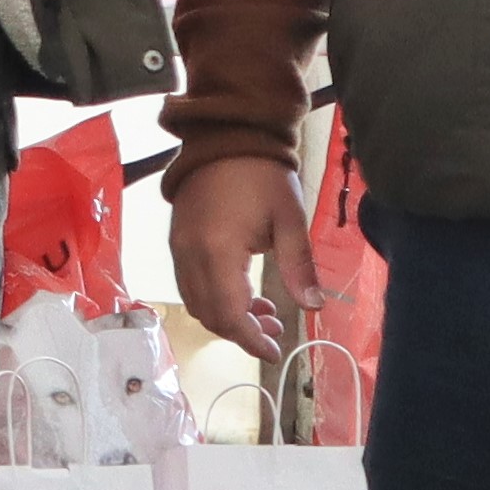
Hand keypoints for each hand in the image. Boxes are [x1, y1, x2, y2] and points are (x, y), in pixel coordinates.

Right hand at [170, 152, 322, 361]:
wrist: (224, 137)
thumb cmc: (262, 175)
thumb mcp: (289, 219)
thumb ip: (299, 266)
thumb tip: (314, 307)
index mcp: (217, 251)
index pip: (229, 314)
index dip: (251, 340)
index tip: (275, 352)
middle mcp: (189, 255)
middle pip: (208, 314)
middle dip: (241, 332)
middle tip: (276, 329)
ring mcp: (178, 248)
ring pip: (196, 302)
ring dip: (227, 317)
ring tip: (264, 312)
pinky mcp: (176, 241)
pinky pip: (189, 285)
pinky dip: (214, 298)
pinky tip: (242, 292)